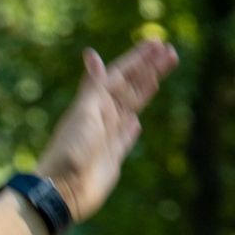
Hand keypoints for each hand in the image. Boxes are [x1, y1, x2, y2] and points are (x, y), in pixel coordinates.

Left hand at [34, 41, 178, 223]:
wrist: (63, 190)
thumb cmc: (70, 150)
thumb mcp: (83, 113)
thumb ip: (92, 86)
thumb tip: (92, 54)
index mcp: (93, 103)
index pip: (120, 74)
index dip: (138, 59)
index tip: (157, 44)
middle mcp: (101, 116)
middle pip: (130, 86)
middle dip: (149, 69)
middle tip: (171, 52)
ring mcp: (107, 136)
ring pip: (131, 107)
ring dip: (147, 89)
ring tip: (162, 75)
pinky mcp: (112, 157)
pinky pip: (125, 137)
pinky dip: (131, 128)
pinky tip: (137, 121)